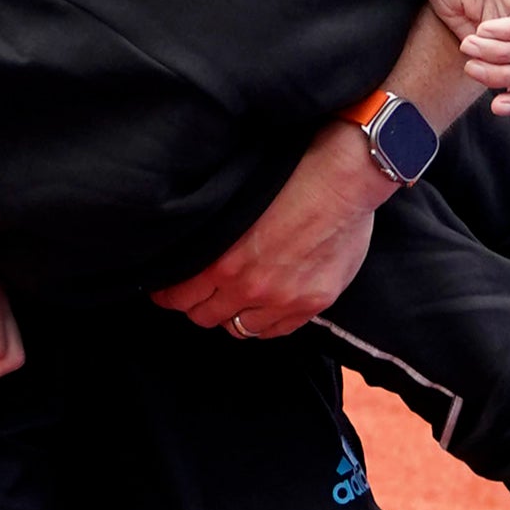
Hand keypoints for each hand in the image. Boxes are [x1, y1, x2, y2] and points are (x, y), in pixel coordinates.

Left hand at [150, 122, 394, 338]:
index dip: (170, 295)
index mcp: (223, 260)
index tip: (167, 291)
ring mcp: (283, 300)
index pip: (179, 296)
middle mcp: (249, 287)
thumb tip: (198, 253)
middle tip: (201, 294)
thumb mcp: (237, 204)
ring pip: (239, 329)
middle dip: (198, 305)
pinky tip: (263, 307)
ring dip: (232, 315)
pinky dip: (264, 323)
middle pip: (205, 316)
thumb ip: (217, 238)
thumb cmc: (290, 178)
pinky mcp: (312, 304)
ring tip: (234, 300)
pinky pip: (275, 332)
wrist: (342, 180)